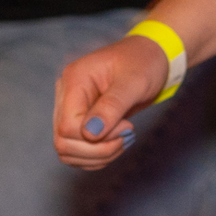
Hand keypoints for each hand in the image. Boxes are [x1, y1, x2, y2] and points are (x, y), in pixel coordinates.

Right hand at [51, 35, 175, 170]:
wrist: (151, 58)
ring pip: (67, 152)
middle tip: (127, 135)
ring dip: (99, 155)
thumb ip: (112, 106)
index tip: (127, 125)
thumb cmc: (144, 63)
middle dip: (98, 149)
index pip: (68, 126)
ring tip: (125, 138)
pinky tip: (118, 141)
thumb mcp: (134, 82)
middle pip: (63, 142)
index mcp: (74, 80)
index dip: (97, 137)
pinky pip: (77, 153)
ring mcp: (71, 110)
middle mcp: (66, 96)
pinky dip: (98, 157)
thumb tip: (90, 134)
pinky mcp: (79, 123)